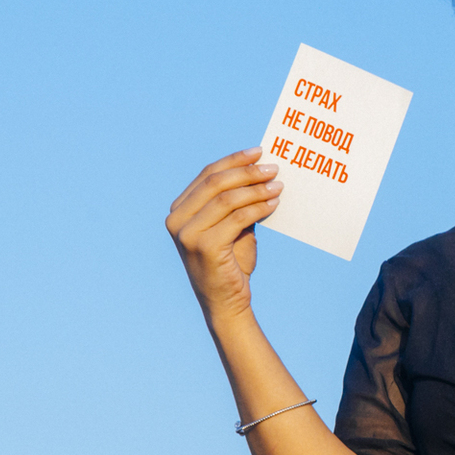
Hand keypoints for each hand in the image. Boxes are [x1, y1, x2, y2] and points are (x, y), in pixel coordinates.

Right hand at [166, 149, 282, 321]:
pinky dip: (258, 208)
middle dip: (247, 171)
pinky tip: (273, 205)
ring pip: (227, 199)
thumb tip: (260, 171)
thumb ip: (237, 202)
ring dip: (256, 189)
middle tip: (273, 168)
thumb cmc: (230, 263)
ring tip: (278, 186)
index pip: (207, 175)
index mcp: (178, 211)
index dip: (234, 160)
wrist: (226, 303)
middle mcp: (176, 220)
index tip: (258, 152)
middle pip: (215, 182)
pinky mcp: (204, 246)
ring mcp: (187, 234)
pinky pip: (237, 218)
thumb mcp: (231, 227)